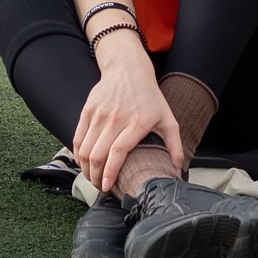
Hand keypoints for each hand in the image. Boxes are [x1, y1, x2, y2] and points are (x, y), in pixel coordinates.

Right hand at [73, 48, 180, 191]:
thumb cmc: (150, 97)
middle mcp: (115, 119)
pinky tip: (84, 164)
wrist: (128, 69)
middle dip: (95, 177)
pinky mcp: (87, 111)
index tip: (107, 186)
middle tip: (100, 187)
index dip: (110, 172)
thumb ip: (174, 145)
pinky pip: (78, 139)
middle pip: (97, 155)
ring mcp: (99, 114)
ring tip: (92, 178)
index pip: (117, 151)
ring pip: (85, 149)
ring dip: (85, 169)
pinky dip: (78, 155)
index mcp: (136, 123)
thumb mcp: (168, 118)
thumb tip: (179, 169)